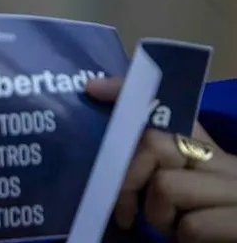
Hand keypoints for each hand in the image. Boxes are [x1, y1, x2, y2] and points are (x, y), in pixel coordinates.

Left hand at [87, 79, 236, 241]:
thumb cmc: (207, 229)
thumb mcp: (182, 197)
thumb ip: (156, 171)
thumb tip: (106, 151)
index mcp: (212, 155)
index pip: (171, 111)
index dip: (129, 96)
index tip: (94, 88)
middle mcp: (229, 165)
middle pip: (155, 144)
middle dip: (127, 179)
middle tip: (124, 213)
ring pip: (166, 185)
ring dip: (157, 217)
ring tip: (172, 232)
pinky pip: (190, 225)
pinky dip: (181, 240)